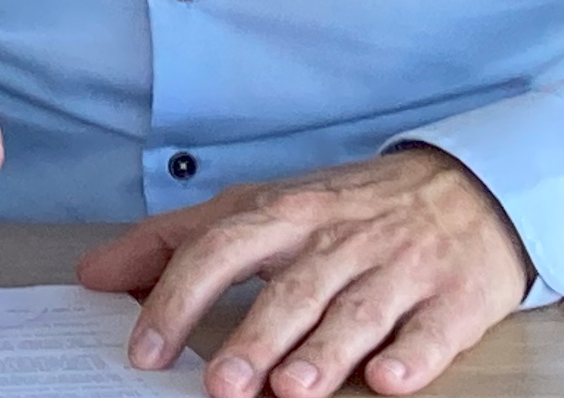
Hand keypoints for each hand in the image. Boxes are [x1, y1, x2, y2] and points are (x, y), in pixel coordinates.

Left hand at [74, 147, 529, 397]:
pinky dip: (412, 357)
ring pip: (356, 313)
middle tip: (219, 385)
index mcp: (284, 214)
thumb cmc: (349, 207)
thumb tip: (95, 275)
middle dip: (254, 339)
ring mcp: (399, 268)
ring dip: (322, 354)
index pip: (219, 250)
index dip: (178, 299)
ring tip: (287, 391)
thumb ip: (175, 240)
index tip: (145, 349)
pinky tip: (388, 379)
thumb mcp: (259, 207)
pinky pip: (432, 332)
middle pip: (290, 290)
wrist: (468, 187)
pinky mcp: (454, 298)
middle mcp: (339, 240)